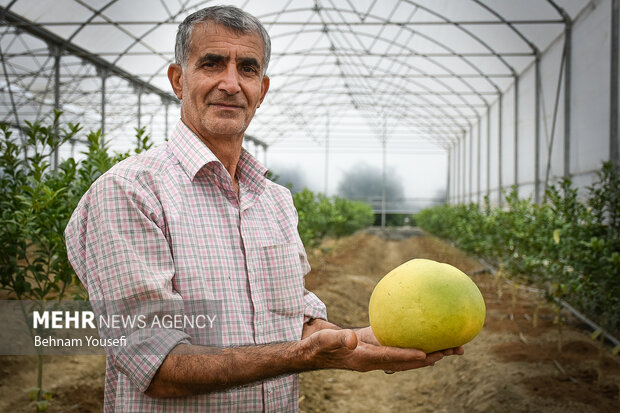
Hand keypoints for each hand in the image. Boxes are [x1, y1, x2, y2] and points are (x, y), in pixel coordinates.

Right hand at [301, 327, 463, 372]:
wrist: (315, 350)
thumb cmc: (318, 345)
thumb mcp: (324, 341)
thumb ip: (339, 339)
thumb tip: (354, 338)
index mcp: (365, 359)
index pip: (391, 358)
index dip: (409, 356)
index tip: (428, 353)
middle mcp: (377, 360)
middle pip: (410, 360)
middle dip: (433, 356)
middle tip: (456, 348)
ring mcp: (380, 354)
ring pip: (410, 354)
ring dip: (432, 350)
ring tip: (455, 343)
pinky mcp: (378, 345)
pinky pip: (401, 344)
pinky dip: (416, 339)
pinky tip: (428, 329)